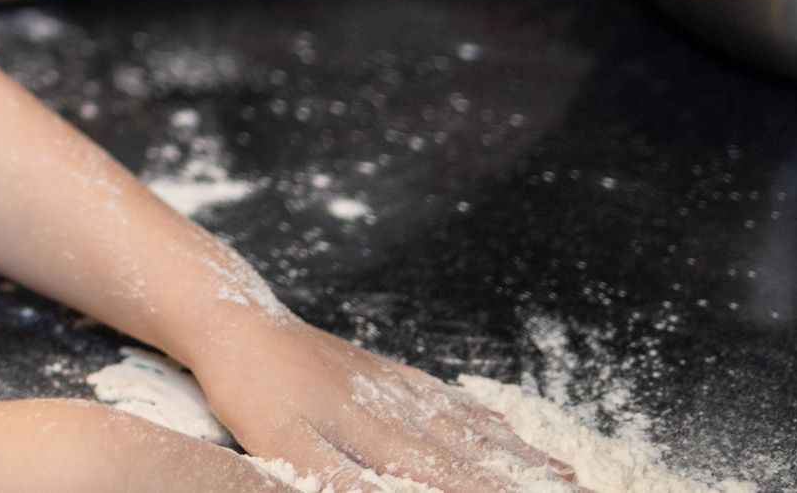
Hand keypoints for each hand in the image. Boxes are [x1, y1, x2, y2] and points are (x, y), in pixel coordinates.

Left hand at [194, 315, 574, 491]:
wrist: (232, 321)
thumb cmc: (253, 392)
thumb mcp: (288, 448)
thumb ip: (344, 483)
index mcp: (381, 438)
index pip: (455, 484)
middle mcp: (400, 413)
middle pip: (475, 460)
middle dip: (527, 486)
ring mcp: (394, 389)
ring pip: (469, 429)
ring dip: (518, 456)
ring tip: (563, 476)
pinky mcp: (382, 372)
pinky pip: (444, 399)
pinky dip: (481, 418)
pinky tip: (502, 426)